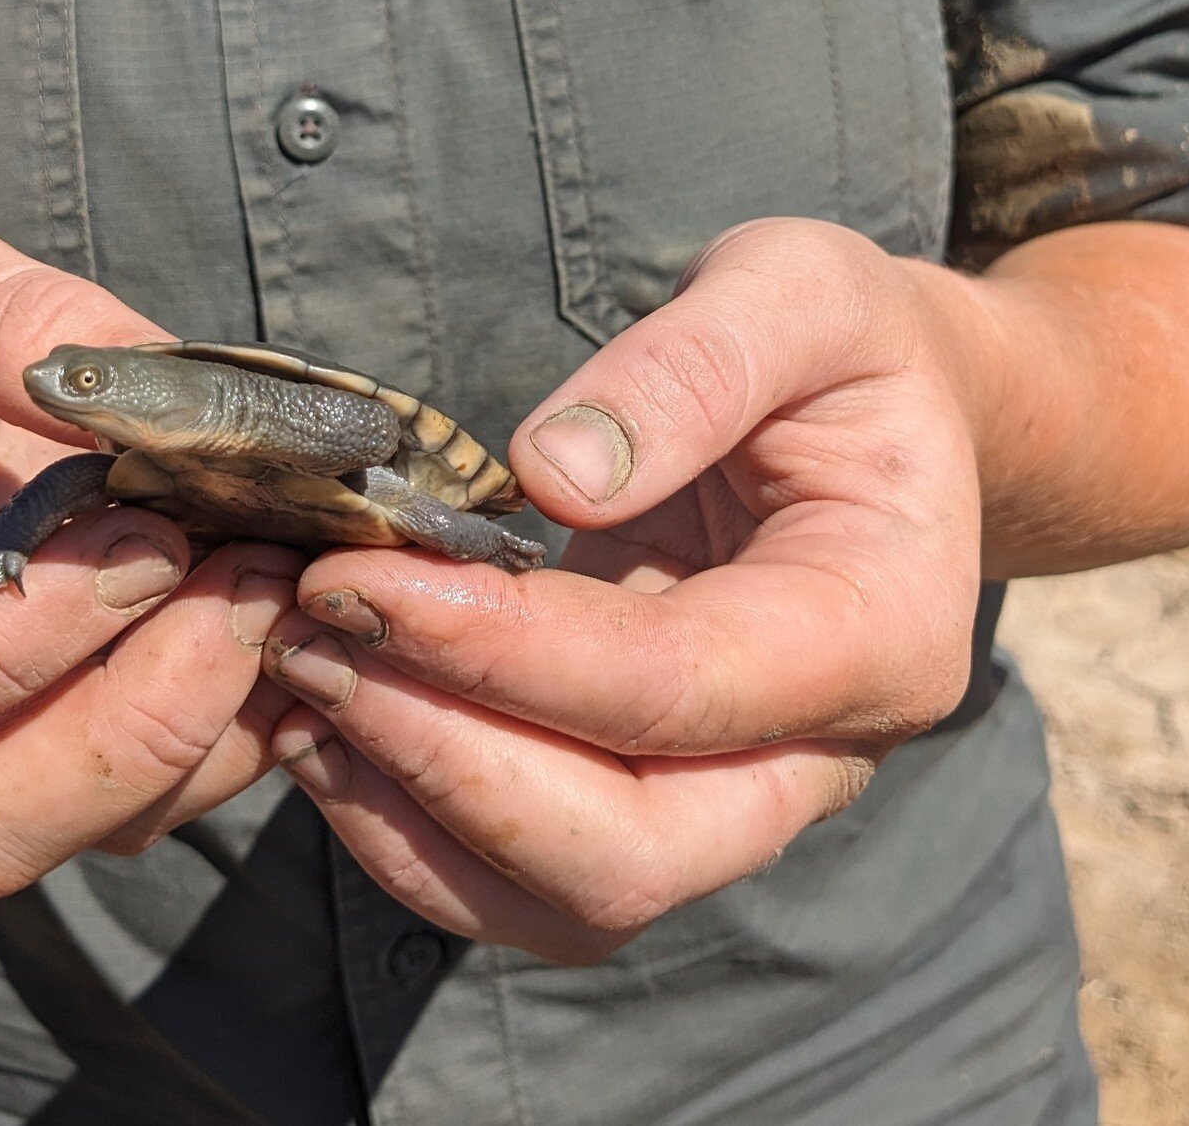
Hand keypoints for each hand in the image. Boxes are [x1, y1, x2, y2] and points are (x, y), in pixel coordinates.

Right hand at [0, 209, 302, 896]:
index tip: (154, 538)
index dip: (35, 638)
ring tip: (286, 593)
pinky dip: (247, 727)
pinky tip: (301, 625)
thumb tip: (131, 379)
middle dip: (146, 717)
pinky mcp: (80, 738)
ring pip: (92, 827)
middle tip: (253, 583)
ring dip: (216, 728)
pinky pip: (166, 795)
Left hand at [265, 218, 982, 962]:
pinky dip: (419, 819)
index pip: (676, 690)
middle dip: (449, 764)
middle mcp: (817, 752)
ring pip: (569, 895)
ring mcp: (739, 788)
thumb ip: (693, 367)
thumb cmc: (847, 345)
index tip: (367, 580)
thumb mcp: (796, 292)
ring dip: (415, 810)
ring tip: (301, 678)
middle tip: (314, 637)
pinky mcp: (660, 784)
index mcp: (876, 632)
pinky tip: (334, 716)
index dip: (507, 653)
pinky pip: (534, 867)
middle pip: (626, 855)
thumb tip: (546, 478)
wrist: (887, 412)